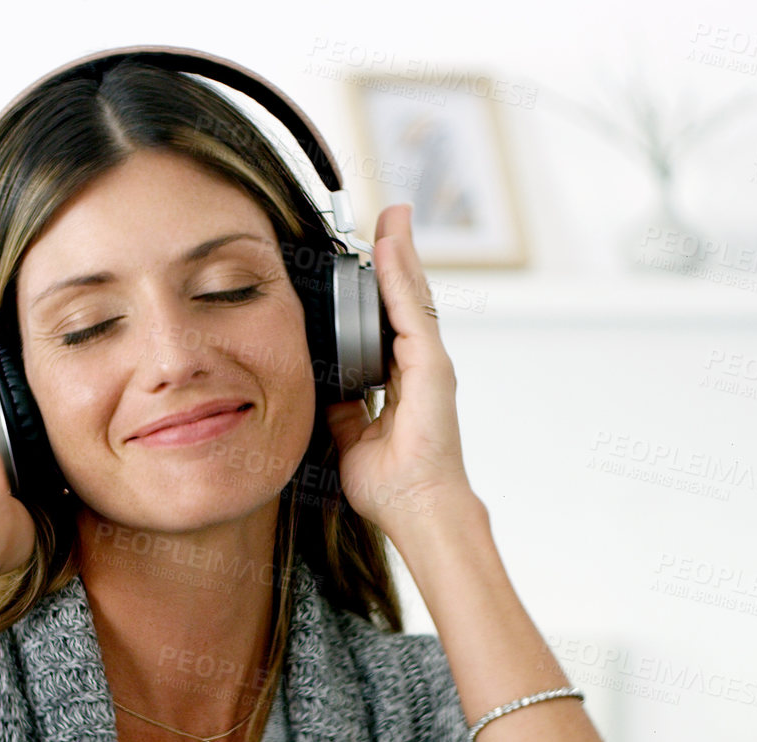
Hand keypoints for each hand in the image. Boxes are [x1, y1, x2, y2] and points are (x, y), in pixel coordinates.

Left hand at [323, 204, 474, 540]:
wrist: (417, 510)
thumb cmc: (391, 487)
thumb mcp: (349, 438)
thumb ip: (342, 410)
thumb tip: (324, 391)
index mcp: (403, 382)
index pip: (390, 322)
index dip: (382, 287)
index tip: (370, 256)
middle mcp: (420, 367)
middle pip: (405, 300)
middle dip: (396, 257)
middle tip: (389, 218)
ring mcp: (430, 364)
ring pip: (413, 296)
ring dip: (400, 254)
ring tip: (392, 216)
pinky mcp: (432, 367)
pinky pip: (411, 311)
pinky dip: (400, 277)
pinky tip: (389, 248)